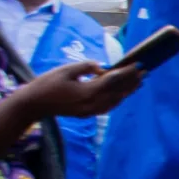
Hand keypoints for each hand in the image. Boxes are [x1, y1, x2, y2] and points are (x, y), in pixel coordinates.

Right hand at [19, 61, 142, 118]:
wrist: (33, 104)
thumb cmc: (47, 83)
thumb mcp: (66, 70)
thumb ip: (87, 67)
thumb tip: (102, 67)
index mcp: (87, 92)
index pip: (113, 81)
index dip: (127, 72)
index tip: (138, 64)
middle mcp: (91, 104)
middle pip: (118, 93)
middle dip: (132, 82)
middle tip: (145, 72)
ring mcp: (90, 111)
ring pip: (115, 102)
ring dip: (128, 91)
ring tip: (139, 82)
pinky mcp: (87, 114)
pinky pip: (108, 107)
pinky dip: (117, 99)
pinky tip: (123, 93)